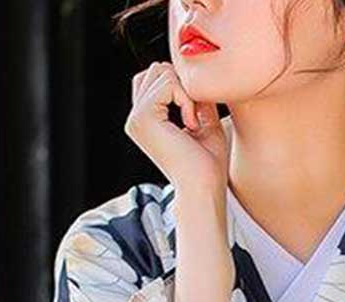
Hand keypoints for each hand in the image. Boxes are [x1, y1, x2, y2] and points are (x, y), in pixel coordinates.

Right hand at [124, 61, 229, 197]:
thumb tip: (196, 76)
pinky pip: (167, 82)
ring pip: (161, 71)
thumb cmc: (208, 166)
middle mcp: (136, 118)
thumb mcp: (206, 124)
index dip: (184, 88)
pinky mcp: (142, 117)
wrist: (204, 189)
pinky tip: (190, 124)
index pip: (158, 79)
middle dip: (183, 85)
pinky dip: (186, 98)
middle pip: (157, 69)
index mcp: (147, 121)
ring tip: (193, 123)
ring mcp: (136, 117)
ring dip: (185, 92)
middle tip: (195, 119)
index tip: (196, 119)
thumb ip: (198, 99)